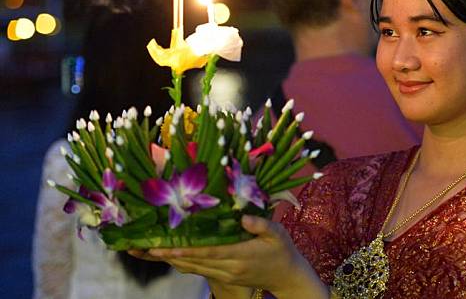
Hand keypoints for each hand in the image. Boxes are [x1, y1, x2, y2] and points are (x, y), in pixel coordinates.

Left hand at [138, 215, 327, 297]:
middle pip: (196, 261)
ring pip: (196, 268)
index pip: (208, 252)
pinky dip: (186, 264)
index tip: (165, 247)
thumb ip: (261, 225)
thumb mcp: (278, 233)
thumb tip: (243, 217)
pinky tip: (174, 257)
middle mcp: (230, 268)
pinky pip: (201, 270)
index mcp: (241, 255)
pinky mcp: (226, 278)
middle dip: (171, 255)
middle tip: (148, 248)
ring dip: (175, 260)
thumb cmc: (283, 250)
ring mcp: (227, 275)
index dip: (186, 250)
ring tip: (153, 251)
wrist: (288, 276)